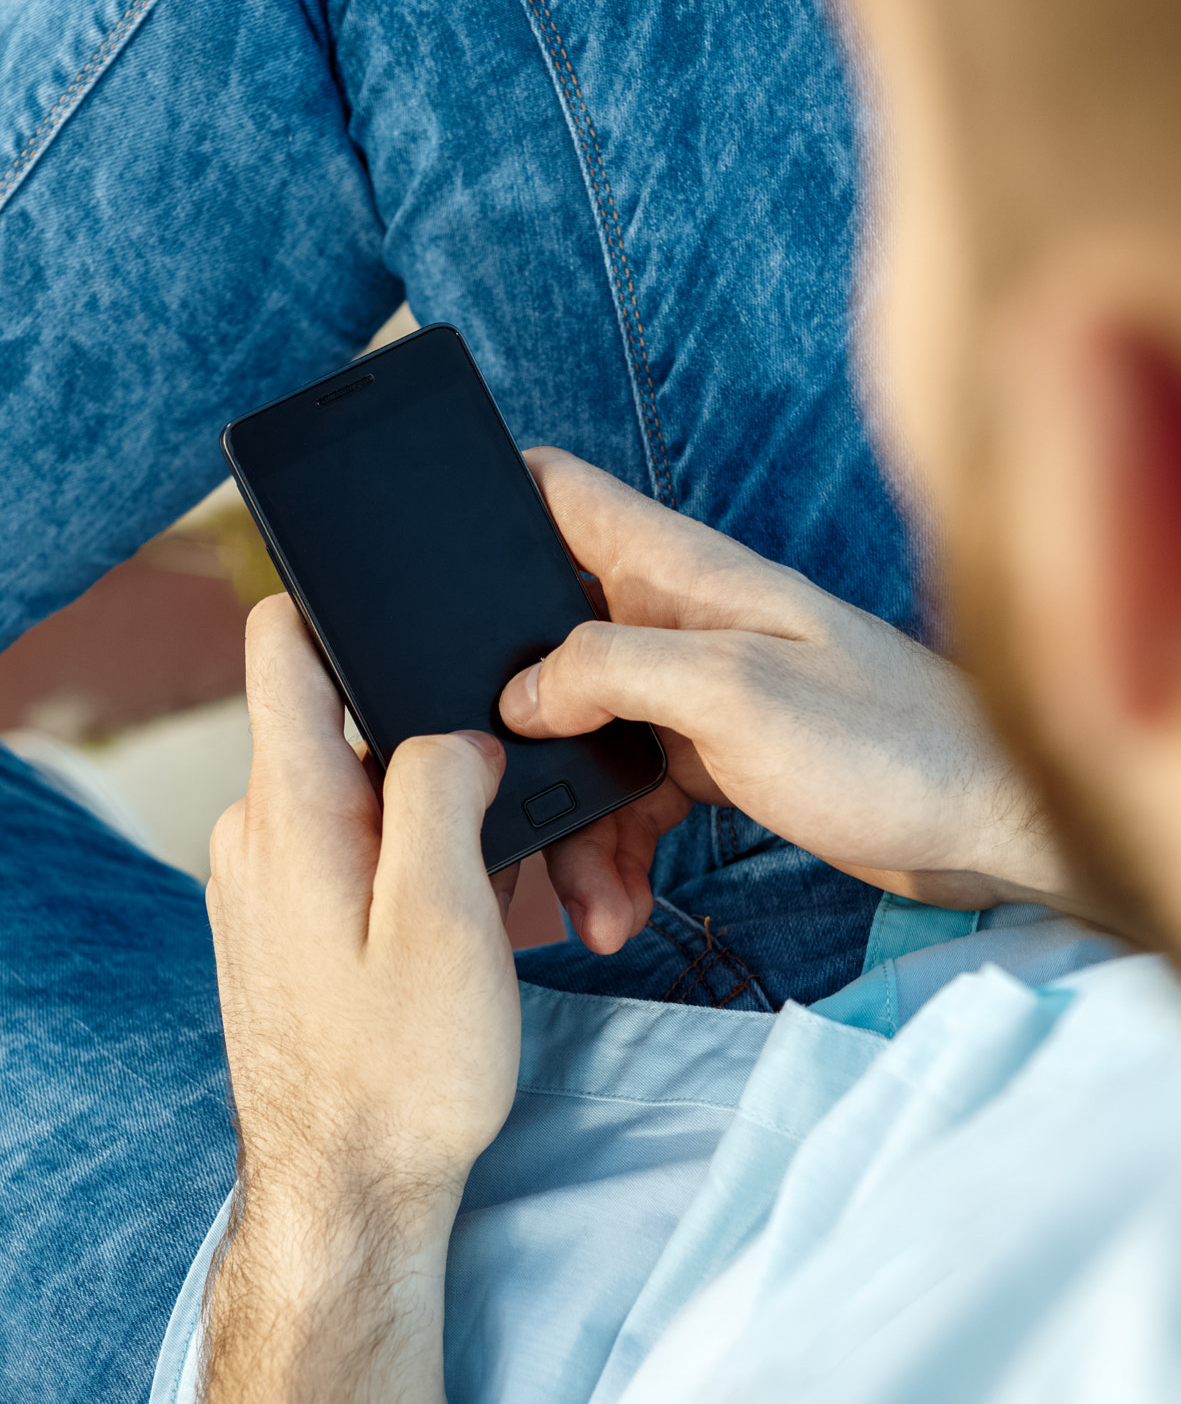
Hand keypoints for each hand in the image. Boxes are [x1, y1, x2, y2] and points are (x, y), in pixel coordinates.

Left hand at [207, 594, 520, 1243]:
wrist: (348, 1194)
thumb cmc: (402, 1072)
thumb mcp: (448, 916)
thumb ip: (441, 791)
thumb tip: (449, 730)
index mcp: (286, 809)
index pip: (282, 640)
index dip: (346, 605)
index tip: (419, 616)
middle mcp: (253, 834)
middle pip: (343, 726)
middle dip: (430, 757)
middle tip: (503, 832)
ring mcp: (260, 885)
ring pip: (356, 802)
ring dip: (427, 832)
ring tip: (486, 911)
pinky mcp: (278, 929)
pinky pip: (348, 862)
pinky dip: (405, 878)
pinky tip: (453, 942)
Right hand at [500, 449, 1072, 951]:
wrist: (983, 827)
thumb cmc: (887, 740)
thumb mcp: (732, 693)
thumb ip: (612, 671)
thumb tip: (519, 691)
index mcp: (678, 574)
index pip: (559, 497)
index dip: (485, 505)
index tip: (419, 563)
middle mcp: (675, 623)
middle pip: (544, 648)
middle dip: (507, 725)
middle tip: (486, 796)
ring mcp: (692, 694)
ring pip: (581, 743)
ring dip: (569, 823)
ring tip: (582, 900)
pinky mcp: (711, 759)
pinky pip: (628, 800)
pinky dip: (614, 854)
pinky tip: (616, 906)